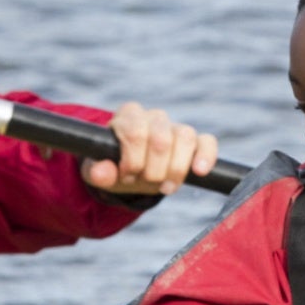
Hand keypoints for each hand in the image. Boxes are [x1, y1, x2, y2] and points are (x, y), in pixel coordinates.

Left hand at [82, 101, 220, 195]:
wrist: (133, 172)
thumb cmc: (115, 167)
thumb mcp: (100, 172)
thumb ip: (98, 172)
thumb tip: (102, 173)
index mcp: (128, 116)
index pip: (135, 132)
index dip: (133, 160)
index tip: (127, 176)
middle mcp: (153, 117)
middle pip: (161, 138)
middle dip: (153, 170)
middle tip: (144, 182)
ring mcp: (176, 127)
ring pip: (185, 136)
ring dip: (175, 168)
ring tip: (166, 187)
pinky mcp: (196, 141)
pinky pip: (207, 142)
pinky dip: (206, 156)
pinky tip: (199, 172)